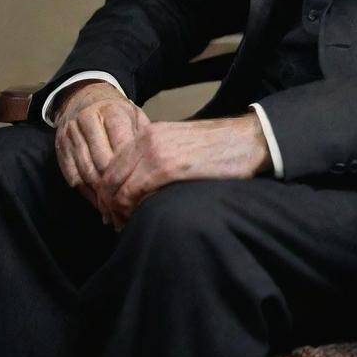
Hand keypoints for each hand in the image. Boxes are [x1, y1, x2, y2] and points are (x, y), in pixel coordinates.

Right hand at [54, 81, 149, 223]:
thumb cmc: (116, 112)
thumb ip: (144, 135)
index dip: (131, 171)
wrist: (84, 97)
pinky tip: (100, 204)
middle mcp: (87, 121)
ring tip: (115, 211)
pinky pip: (72, 176)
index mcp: (110, 111)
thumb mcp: (135, 115)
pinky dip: (86, 193)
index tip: (142, 190)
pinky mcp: (59, 148)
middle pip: (101, 162)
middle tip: (129, 207)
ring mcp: (70, 135)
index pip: (120, 147)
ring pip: (85, 172)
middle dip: (115, 187)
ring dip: (100, 195)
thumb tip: (155, 163)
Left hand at [99, 113, 272, 228]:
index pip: (112, 164)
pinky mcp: (167, 167)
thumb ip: (158, 157)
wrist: (248, 140)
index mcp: (150, 131)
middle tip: (115, 223)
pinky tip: (136, 221)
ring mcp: (155, 151)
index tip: (114, 210)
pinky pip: (132, 193)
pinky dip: (128, 211)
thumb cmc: (221, 148)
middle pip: (109, 177)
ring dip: (116, 211)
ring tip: (125, 225)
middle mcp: (147, 138)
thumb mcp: (181, 144)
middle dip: (108, 203)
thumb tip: (140, 184)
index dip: (108, 190)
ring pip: (116, 187)